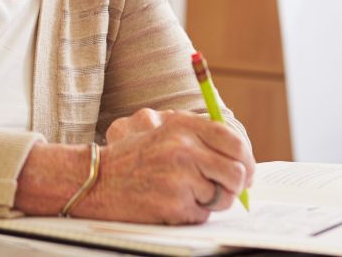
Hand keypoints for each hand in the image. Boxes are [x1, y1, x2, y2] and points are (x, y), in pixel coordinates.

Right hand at [78, 109, 254, 223]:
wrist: (94, 179)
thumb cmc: (130, 155)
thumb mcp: (160, 128)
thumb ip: (198, 134)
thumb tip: (238, 156)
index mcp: (182, 126)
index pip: (233, 141)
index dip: (246, 159)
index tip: (247, 171)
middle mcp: (183, 149)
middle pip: (236, 172)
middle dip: (235, 185)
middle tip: (226, 190)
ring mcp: (179, 178)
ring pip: (222, 197)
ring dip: (211, 201)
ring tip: (186, 194)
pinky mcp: (174, 205)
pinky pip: (202, 215)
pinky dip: (192, 214)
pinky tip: (171, 203)